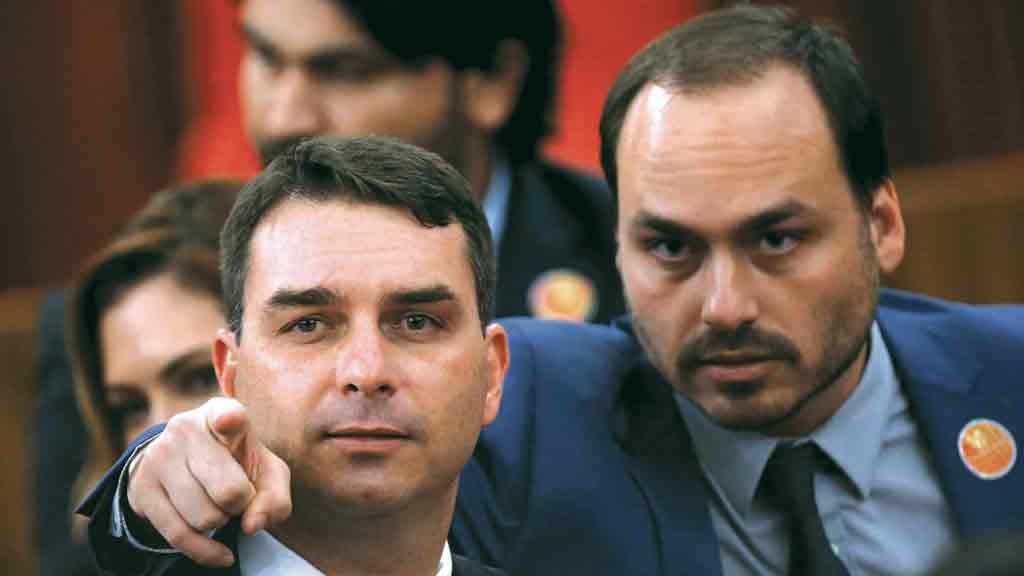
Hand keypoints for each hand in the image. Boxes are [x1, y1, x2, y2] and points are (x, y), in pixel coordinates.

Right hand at [126, 397, 291, 566]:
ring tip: (218, 505)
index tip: (229, 421)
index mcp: (221, 414)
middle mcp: (185, 429)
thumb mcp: (267, 472)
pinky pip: (179, 535)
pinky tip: (222, 553)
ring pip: (204, 517)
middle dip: (241, 505)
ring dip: (221, 522)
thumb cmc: (237, 465)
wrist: (184, 464)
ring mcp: (159, 458)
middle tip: (237, 495)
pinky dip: (206, 551)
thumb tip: (251, 525)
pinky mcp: (141, 489)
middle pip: (228, 491)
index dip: (230, 420)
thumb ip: (275, 497)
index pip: (228, 416)